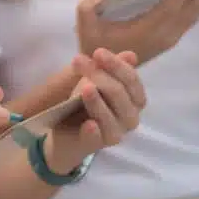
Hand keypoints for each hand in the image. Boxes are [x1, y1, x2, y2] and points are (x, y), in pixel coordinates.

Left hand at [43, 49, 146, 172]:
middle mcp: (130, 117)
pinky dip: (94, 131)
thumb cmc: (84, 101)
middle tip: (78, 61)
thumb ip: (109, 68)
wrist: (64, 129)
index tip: (97, 52)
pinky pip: (98, 138)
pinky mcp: (97, 146)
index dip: (116, 65)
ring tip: (85, 88)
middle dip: (99, 75)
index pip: (131, 80)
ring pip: (110, 116)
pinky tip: (89, 124)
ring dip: (97, 101)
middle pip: (119, 93)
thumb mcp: (93, 79)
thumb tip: (130, 55)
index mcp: (134, 99)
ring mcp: (115, 133)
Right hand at [76, 0, 198, 64]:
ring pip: (195, 14)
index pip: (167, 9)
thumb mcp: (85, 26)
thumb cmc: (96, 47)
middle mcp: (163, 35)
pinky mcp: (172, 37)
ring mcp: (170, 38)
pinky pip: (192, 18)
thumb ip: (88, 5)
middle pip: (192, 11)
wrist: (107, 74)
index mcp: (144, 31)